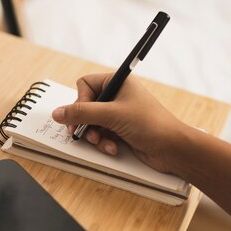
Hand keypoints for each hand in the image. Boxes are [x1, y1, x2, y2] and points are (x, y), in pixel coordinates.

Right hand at [52, 73, 184, 172]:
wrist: (172, 148)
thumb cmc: (151, 124)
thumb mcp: (112, 115)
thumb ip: (82, 113)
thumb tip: (58, 113)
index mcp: (118, 83)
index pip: (85, 85)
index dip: (80, 101)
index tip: (83, 114)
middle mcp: (117, 97)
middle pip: (85, 107)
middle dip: (86, 123)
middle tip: (83, 133)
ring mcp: (119, 115)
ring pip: (91, 124)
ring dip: (95, 135)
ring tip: (102, 141)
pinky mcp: (121, 132)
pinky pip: (101, 136)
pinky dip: (104, 143)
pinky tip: (114, 148)